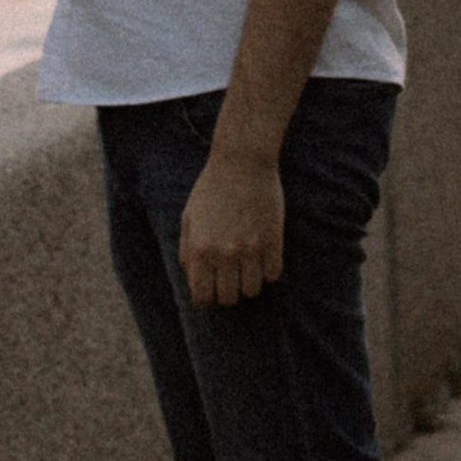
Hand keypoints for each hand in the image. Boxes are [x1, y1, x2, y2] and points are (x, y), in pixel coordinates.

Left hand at [179, 147, 283, 307]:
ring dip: (249, 282)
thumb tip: (192, 281)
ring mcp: (250, 249)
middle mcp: (223, 254)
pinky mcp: (273, 242)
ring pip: (252, 291)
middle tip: (230, 275)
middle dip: (228, 291)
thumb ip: (187, 252)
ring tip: (247, 264)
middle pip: (229, 299)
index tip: (212, 290)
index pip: (202, 298)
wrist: (242, 161)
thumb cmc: (211, 188)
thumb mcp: (189, 217)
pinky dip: (268, 270)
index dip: (207, 298)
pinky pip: (273, 275)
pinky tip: (263, 254)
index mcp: (199, 250)